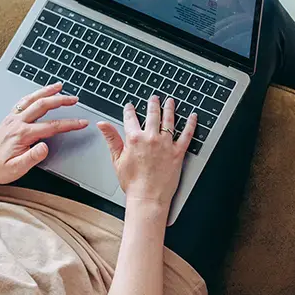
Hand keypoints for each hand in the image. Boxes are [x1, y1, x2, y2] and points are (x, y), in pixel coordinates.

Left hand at [0, 82, 88, 183]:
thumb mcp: (17, 168)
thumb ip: (32, 157)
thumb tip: (45, 147)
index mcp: (23, 134)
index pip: (52, 126)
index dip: (70, 124)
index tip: (82, 122)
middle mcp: (17, 122)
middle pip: (43, 105)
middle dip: (60, 100)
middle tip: (74, 99)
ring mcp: (12, 119)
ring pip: (31, 99)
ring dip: (46, 91)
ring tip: (58, 86)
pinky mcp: (8, 119)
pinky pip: (22, 102)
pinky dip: (33, 95)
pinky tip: (38, 94)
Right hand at [96, 96, 196, 210]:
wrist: (147, 196)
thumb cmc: (132, 182)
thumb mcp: (116, 159)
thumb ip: (111, 138)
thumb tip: (102, 124)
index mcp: (134, 139)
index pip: (130, 119)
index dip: (130, 110)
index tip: (130, 106)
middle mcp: (151, 138)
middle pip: (152, 115)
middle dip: (153, 104)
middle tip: (154, 98)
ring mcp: (166, 144)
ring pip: (169, 121)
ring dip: (170, 109)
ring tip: (170, 101)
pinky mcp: (178, 152)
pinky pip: (187, 134)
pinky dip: (191, 124)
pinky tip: (193, 116)